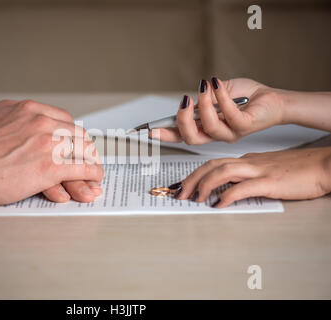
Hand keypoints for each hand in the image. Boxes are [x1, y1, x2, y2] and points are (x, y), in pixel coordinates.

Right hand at [0, 99, 103, 205]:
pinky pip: (82, 168)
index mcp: (29, 109)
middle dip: (84, 148)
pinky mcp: (51, 167)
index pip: (64, 118)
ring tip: (94, 171)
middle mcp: (42, 122)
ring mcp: (49, 144)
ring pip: (84, 150)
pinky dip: (92, 173)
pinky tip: (94, 178)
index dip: (71, 133)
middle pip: (77, 133)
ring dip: (92, 161)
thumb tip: (5, 117)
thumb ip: (3, 115)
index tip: (73, 143)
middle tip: (86, 158)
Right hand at [151, 78, 285, 143]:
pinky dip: (221, 97)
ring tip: (205, 87)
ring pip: (209, 127)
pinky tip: (217, 85)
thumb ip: (202, 99)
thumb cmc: (245, 97)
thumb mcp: (216, 94)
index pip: (182, 135)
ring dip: (204, 104)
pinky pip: (229, 115)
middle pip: (191, 138)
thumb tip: (189, 99)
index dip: (165, 135)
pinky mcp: (244, 126)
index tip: (150, 132)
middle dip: (182, 120)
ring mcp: (230, 133)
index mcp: (206, 128)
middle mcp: (216, 134)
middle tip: (184, 102)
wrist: (271, 98)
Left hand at [172, 147, 330, 207]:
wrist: (324, 165)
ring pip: (223, 172)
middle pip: (212, 165)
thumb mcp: (267, 171)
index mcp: (247, 160)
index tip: (182, 185)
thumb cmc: (299, 170)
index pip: (213, 163)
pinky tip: (219, 204)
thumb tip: (229, 191)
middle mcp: (249, 162)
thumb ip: (248, 178)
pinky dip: (228, 195)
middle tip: (178, 193)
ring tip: (195, 198)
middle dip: (191, 179)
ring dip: (204, 185)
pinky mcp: (271, 181)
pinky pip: (244, 187)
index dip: (194, 174)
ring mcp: (259, 170)